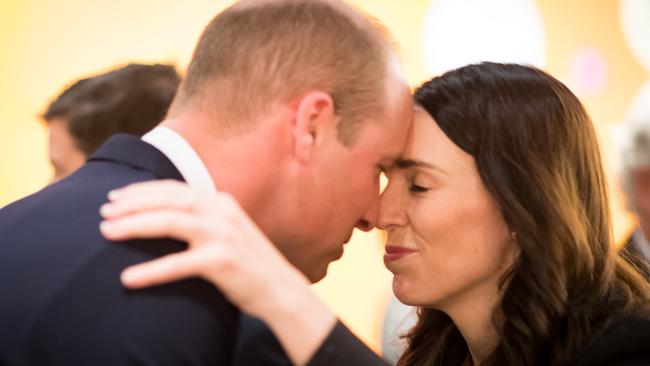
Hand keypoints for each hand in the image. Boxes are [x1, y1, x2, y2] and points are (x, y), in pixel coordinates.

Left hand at [99, 179, 307, 315]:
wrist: (280, 288)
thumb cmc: (247, 262)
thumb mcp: (227, 230)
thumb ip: (202, 218)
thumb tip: (164, 214)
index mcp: (220, 202)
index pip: (174, 189)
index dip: (142, 191)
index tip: (115, 197)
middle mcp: (221, 212)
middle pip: (167, 200)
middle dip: (131, 204)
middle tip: (104, 213)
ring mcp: (223, 234)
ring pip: (169, 222)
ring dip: (133, 226)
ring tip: (106, 233)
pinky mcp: (222, 261)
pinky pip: (178, 264)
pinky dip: (151, 272)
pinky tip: (129, 278)